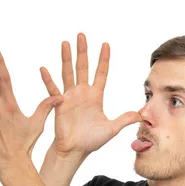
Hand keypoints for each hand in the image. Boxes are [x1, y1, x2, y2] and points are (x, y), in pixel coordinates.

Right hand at [41, 33, 142, 157]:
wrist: (75, 150)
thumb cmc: (91, 141)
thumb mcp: (111, 129)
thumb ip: (124, 119)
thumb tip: (141, 115)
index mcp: (95, 96)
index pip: (100, 73)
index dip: (103, 59)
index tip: (105, 44)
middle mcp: (82, 93)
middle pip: (83, 67)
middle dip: (83, 51)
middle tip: (82, 35)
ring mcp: (70, 97)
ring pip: (68, 73)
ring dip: (66, 58)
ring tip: (65, 43)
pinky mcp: (59, 104)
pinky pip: (53, 89)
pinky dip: (48, 79)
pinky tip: (43, 69)